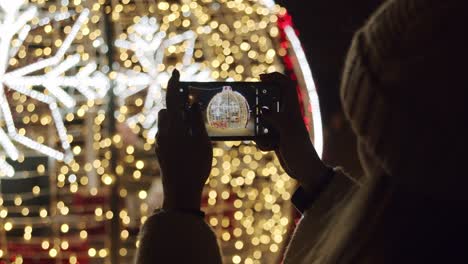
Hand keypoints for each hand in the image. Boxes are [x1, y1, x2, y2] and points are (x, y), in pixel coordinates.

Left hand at [156, 69, 212, 210]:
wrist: (180, 191)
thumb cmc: (195, 167)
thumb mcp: (202, 142)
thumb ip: (196, 121)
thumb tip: (192, 102)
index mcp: (174, 126)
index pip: (172, 98)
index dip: (173, 83)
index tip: (176, 72)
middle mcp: (164, 132)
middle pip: (168, 109)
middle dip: (177, 101)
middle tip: (190, 98)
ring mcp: (161, 142)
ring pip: (166, 121)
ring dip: (176, 115)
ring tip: (191, 118)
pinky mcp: (161, 151)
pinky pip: (167, 132)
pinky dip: (175, 127)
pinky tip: (187, 135)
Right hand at [256, 73, 326, 192]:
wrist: (304, 171)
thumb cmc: (301, 150)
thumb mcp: (288, 131)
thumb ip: (275, 118)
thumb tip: (262, 110)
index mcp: (292, 110)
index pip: (286, 86)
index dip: (274, 78)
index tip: (260, 77)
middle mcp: (286, 116)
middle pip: (269, 103)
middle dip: (259, 108)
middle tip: (250, 110)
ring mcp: (280, 128)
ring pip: (262, 121)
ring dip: (259, 130)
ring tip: (264, 138)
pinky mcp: (275, 139)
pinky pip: (261, 136)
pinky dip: (262, 143)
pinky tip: (270, 149)